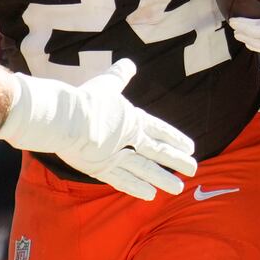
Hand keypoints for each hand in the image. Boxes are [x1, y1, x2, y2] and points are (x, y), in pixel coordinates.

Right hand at [0, 60, 197, 200]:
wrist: (66, 119)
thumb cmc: (85, 100)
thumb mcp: (107, 83)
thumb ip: (120, 76)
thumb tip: (129, 63)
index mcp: (132, 119)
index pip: (159, 130)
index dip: (175, 138)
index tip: (191, 147)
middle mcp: (129, 139)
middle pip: (158, 152)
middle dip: (176, 161)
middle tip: (194, 169)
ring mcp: (116, 156)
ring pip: (145, 170)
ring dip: (162, 179)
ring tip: (178, 189)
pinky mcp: (101, 169)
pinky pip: (122, 181)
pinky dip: (136, 188)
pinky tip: (150, 196)